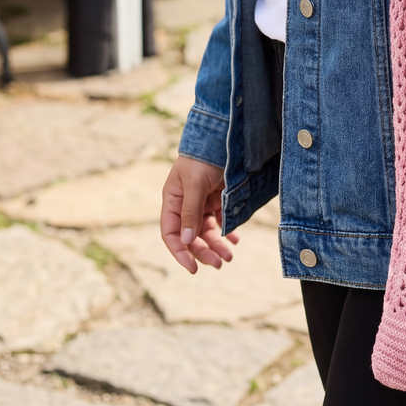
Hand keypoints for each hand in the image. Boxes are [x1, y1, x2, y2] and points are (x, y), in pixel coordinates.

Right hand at [160, 156, 238, 273]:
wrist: (222, 137)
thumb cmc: (203, 158)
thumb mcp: (195, 183)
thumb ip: (190, 211)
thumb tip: (185, 241)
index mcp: (172, 201)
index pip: (171, 234)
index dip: (179, 252)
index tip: (193, 268)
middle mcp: (185, 205)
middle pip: (190, 237)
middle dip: (203, 251)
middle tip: (220, 263)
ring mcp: (201, 203)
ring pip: (206, 232)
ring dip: (216, 244)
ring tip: (229, 256)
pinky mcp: (216, 199)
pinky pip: (219, 221)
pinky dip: (226, 231)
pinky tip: (234, 238)